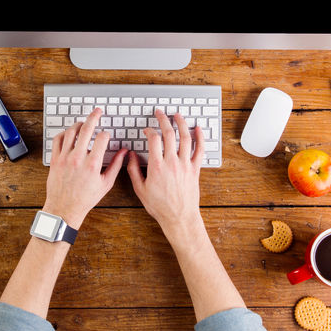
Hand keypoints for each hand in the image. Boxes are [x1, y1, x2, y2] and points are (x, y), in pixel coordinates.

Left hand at [42, 108, 127, 228]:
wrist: (65, 208)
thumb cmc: (86, 198)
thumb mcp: (106, 183)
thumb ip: (116, 165)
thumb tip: (124, 152)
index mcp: (92, 164)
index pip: (102, 138)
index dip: (106, 134)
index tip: (107, 135)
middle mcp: (78, 158)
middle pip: (86, 129)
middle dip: (94, 117)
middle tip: (97, 111)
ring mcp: (65, 158)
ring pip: (71, 132)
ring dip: (78, 124)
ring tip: (83, 123)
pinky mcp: (55, 160)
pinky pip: (57, 140)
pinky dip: (64, 133)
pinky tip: (69, 134)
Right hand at [127, 110, 204, 241]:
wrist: (179, 217)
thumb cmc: (159, 206)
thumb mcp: (140, 189)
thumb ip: (133, 170)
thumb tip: (130, 156)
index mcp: (157, 166)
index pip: (153, 139)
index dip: (149, 130)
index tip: (147, 130)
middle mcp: (172, 162)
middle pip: (169, 134)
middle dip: (164, 120)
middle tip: (160, 113)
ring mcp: (185, 165)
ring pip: (185, 138)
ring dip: (181, 123)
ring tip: (178, 115)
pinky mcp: (195, 170)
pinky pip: (200, 150)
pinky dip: (200, 137)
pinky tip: (198, 129)